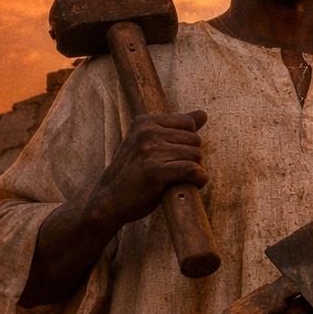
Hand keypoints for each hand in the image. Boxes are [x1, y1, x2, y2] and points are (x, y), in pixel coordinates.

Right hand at [87, 111, 207, 228]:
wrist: (109, 199)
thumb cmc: (134, 172)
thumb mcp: (149, 143)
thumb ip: (177, 128)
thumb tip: (203, 114)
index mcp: (144, 122)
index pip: (188, 123)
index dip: (189, 142)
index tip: (176, 156)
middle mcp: (146, 132)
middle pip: (195, 140)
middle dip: (193, 158)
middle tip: (178, 171)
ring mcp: (149, 151)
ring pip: (196, 155)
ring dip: (196, 171)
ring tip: (181, 179)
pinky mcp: (154, 172)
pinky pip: (192, 170)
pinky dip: (199, 180)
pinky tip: (191, 186)